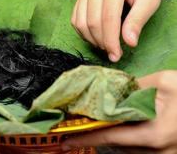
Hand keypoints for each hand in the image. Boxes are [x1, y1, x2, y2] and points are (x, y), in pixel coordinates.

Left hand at [62, 71, 176, 153]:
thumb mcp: (164, 82)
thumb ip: (134, 86)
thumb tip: (112, 89)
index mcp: (154, 134)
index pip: (109, 136)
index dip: (85, 137)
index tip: (65, 140)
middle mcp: (157, 151)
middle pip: (116, 146)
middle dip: (95, 136)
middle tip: (76, 128)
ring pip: (126, 150)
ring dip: (110, 139)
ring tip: (94, 126)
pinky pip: (138, 150)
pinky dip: (124, 140)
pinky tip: (119, 128)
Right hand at [71, 0, 175, 61]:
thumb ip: (138, 21)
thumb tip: (129, 43)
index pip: (108, 17)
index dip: (111, 40)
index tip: (116, 55)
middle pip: (92, 21)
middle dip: (102, 42)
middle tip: (113, 53)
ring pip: (80, 22)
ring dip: (91, 39)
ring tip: (105, 45)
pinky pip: (75, 18)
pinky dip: (83, 32)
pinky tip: (95, 36)